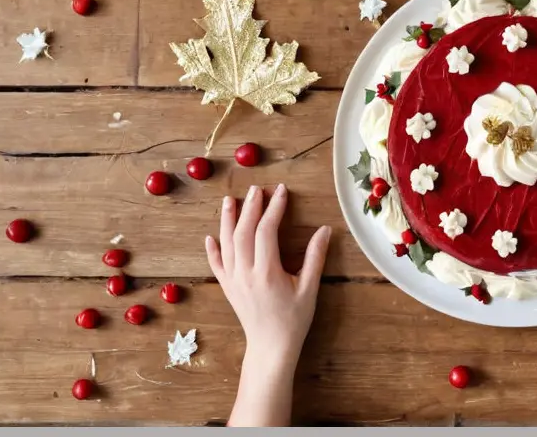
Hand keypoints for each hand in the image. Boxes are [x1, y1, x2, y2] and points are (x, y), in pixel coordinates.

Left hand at [205, 184, 330, 426]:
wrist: (271, 347)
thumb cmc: (294, 319)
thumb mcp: (309, 288)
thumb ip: (315, 258)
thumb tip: (325, 230)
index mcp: (267, 272)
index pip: (266, 231)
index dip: (274, 208)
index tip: (281, 191)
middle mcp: (245, 273)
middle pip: (243, 231)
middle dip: (250, 207)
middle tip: (258, 189)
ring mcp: (233, 280)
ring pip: (226, 243)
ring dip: (228, 220)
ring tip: (230, 200)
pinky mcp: (227, 287)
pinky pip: (216, 264)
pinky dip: (212, 248)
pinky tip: (211, 235)